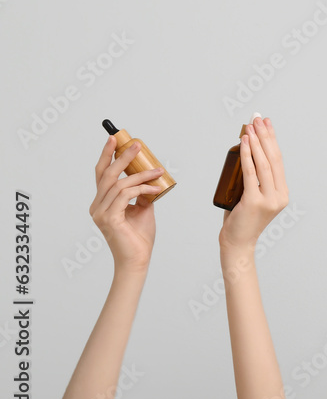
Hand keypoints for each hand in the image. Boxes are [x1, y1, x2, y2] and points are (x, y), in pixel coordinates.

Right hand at [90, 137, 163, 272]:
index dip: (107, 155)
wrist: (138, 259)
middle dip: (122, 156)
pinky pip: (126, 195)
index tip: (115, 139)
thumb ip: (141, 194)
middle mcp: (97, 206)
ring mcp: (101, 212)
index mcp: (102, 203)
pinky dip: (141, 188)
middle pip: (107, 174)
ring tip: (158, 170)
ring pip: (119, 183)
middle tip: (137, 144)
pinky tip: (154, 188)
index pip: (102, 174)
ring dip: (141, 174)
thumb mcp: (142, 209)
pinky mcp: (109, 218)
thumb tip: (149, 178)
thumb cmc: (138, 237)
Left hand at [219, 116, 289, 252]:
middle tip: (258, 118)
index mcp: (282, 193)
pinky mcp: (255, 202)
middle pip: (273, 158)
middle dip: (265, 135)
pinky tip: (243, 142)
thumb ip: (253, 179)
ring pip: (264, 164)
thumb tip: (245, 151)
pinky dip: (247, 155)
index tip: (266, 123)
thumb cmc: (240, 219)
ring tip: (250, 127)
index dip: (272, 139)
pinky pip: (251, 173)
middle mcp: (280, 195)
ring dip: (256, 142)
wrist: (237, 243)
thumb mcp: (251, 195)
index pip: (278, 160)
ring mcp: (270, 200)